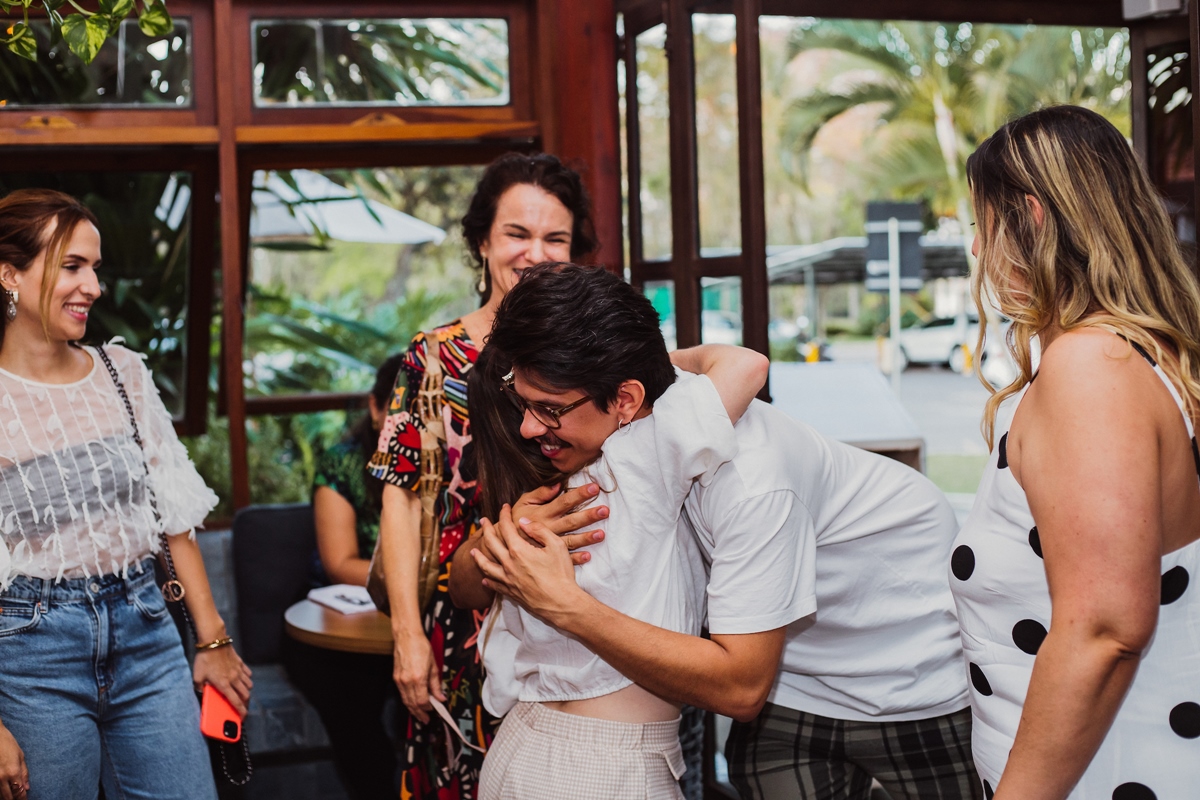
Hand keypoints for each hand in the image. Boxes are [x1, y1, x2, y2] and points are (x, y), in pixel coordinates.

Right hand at [0, 722, 27, 799]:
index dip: (22, 798)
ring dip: (5, 797)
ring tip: (10, 797)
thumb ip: (24, 773)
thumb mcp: (21, 756)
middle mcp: (2, 777)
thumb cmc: (8, 744)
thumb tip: (27, 787)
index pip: (19, 792)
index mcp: (13, 772)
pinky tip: (2, 791)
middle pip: (8, 797)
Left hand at [193, 646, 252, 716]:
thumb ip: (198, 687)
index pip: (235, 702)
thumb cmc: (205, 658)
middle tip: (242, 707)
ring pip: (249, 685)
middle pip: (245, 695)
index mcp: (224, 685)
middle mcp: (234, 679)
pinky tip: (243, 679)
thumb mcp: (196, 676)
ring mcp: (239, 671)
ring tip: (242, 694)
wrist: (214, 641)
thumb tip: (200, 692)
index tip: (242, 718)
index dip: (241, 712)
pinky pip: (248, 674)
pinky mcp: (240, 663)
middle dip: (245, 704)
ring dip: (247, 692)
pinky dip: (247, 679)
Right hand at [393, 633, 444, 723]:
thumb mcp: (433, 665)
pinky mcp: (396, 677)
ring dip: (413, 710)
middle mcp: (407, 681)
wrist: (407, 636)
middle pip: (413, 704)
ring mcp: (400, 680)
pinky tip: (412, 703)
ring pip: (406, 701)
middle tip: (426, 720)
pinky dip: (407, 701)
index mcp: (418, 678)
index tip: (435, 711)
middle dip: (420, 714)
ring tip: (420, 715)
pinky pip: (402, 694)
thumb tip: (440, 697)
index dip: (429, 708)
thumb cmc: (421, 646)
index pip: (423, 701)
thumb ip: (436, 684)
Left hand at [471, 505, 586, 625]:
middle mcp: (508, 564)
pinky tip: (484, 579)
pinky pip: (494, 585)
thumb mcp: (556, 545)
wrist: (561, 603)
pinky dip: (487, 580)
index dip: (504, 515)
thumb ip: (539, 530)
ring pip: (486, 566)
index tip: (504, 507)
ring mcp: (507, 580)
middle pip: (491, 543)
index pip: (506, 527)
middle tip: (483, 521)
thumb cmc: (561, 574)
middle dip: (486, 530)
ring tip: (473, 551)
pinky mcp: (510, 592)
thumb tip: (523, 521)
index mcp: (519, 550)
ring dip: (479, 557)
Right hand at [509, 484, 607, 563]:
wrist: (501, 545)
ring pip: (570, 541)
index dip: (579, 494)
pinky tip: (588, 556)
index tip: (594, 487)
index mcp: (543, 514)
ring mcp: (549, 545)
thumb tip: (557, 484)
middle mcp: (548, 528)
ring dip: (586, 538)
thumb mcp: (524, 503)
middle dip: (588, 516)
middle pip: (571, 521)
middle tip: (605, 510)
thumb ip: (540, 493)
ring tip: (601, 534)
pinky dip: (576, 558)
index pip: (564, 501)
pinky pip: (564, 559)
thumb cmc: (515, 520)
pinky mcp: (549, 557)